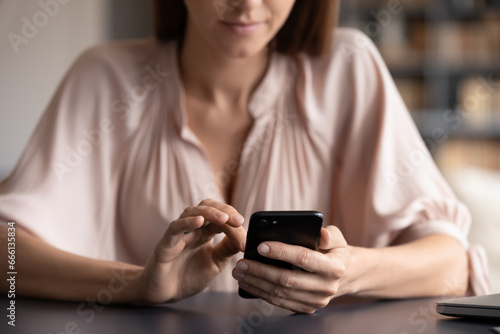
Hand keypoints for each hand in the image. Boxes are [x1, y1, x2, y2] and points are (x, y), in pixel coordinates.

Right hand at [135, 199, 245, 303]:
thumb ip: (228, 249)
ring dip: (209, 213)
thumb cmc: (188, 276)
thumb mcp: (215, 262)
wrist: (165, 294)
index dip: (234, 222)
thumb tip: (246, 238)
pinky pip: (175, 228)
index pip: (221, 218)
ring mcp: (178, 234)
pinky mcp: (165, 244)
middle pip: (207, 207)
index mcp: (205, 232)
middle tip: (239, 221)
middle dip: (225, 211)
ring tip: (224, 219)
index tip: (246, 234)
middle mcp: (192, 228)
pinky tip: (199, 221)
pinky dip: (187, 222)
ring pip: (191, 212)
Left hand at [232, 226, 349, 313]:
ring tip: (239, 272)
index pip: (303, 258)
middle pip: (287, 279)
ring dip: (256, 283)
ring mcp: (316, 301)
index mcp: (334, 267)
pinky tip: (248, 283)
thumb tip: (321, 234)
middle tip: (242, 262)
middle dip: (261, 270)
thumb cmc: (335, 251)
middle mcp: (326, 287)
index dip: (281, 252)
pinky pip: (280, 302)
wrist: (346, 275)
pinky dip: (261, 293)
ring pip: (281, 293)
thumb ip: (329, 233)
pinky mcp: (307, 308)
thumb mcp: (338, 238)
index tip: (260, 246)